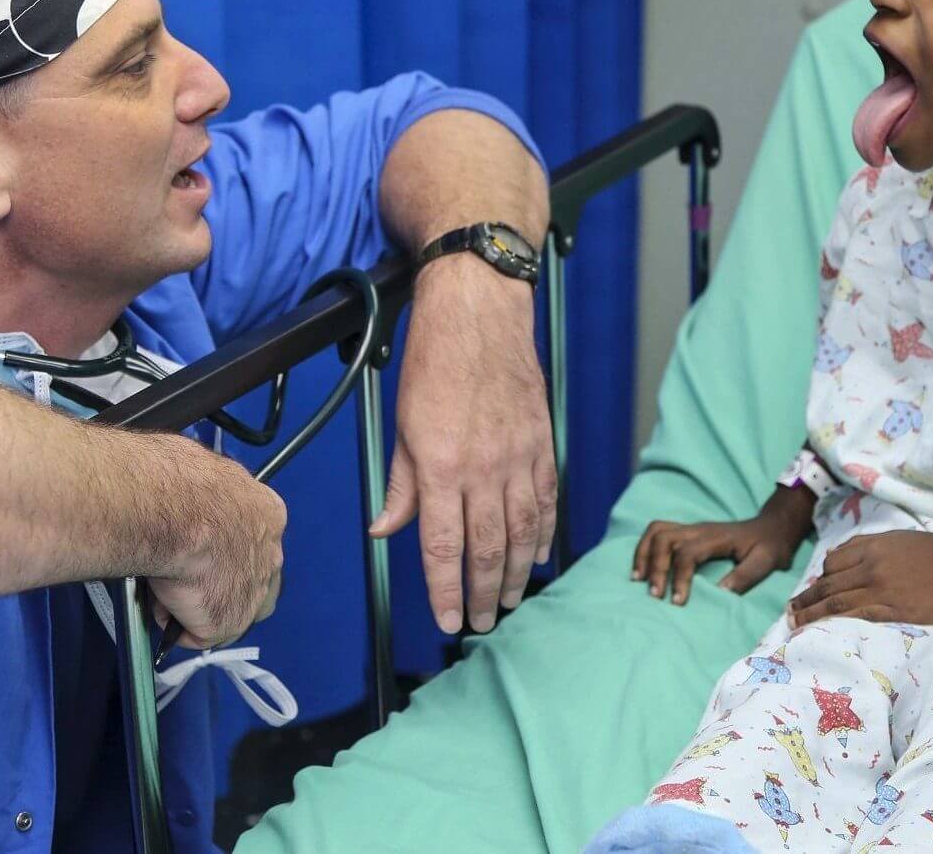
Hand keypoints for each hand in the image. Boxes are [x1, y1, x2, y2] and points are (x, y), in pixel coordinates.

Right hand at [148, 457, 286, 648]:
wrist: (179, 511)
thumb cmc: (182, 484)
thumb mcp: (203, 481)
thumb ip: (205, 504)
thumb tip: (183, 509)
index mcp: (267, 514)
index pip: (256, 540)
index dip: (227, 550)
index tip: (201, 551)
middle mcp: (270, 553)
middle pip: (251, 579)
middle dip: (221, 584)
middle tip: (185, 579)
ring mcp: (253, 591)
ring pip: (227, 609)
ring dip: (199, 607)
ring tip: (164, 592)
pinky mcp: (229, 620)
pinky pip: (201, 633)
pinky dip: (178, 625)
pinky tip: (161, 605)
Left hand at [369, 254, 554, 634]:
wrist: (478, 311)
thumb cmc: (433, 360)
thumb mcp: (402, 424)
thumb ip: (400, 484)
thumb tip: (386, 529)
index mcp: (441, 466)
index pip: (444, 546)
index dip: (446, 589)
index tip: (448, 619)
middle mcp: (484, 467)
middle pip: (487, 548)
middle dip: (483, 593)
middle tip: (481, 621)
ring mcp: (519, 456)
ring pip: (522, 531)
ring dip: (516, 572)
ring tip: (509, 599)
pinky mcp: (542, 442)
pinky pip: (546, 499)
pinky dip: (544, 532)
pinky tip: (537, 554)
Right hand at [632, 505, 810, 605]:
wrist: (774, 527)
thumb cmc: (770, 547)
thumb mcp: (767, 562)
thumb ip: (745, 577)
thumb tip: (719, 592)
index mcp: (715, 537)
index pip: (687, 553)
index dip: (680, 578)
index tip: (678, 602)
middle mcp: (698, 529)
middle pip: (664, 537)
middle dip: (655, 566)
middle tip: (655, 595)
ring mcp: (691, 528)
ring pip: (656, 530)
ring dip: (644, 554)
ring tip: (638, 580)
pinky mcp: (687, 532)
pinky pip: (657, 532)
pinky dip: (645, 548)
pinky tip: (643, 568)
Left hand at [787, 530, 932, 629]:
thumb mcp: (902, 540)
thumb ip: (871, 547)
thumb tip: (842, 558)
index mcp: (874, 545)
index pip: (834, 562)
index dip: (821, 577)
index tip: (814, 589)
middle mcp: (872, 565)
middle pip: (829, 582)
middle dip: (806, 597)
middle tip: (791, 609)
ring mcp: (881, 587)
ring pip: (836, 600)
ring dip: (811, 612)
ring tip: (795, 621)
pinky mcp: (894, 609)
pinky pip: (856, 615)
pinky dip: (834, 621)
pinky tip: (822, 628)